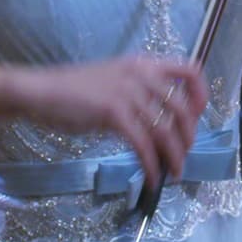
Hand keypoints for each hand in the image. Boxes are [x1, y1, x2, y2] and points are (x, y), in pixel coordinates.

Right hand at [11, 57, 207, 189]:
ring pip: (164, 129)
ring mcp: (127, 92)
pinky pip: (142, 143)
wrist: (42, 92)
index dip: (200, 95)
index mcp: (144, 64)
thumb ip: (141, 92)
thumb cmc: (75, 90)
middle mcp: (140, 74)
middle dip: (187, 137)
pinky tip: (150, 177)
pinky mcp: (113, 113)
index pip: (190, 70)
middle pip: (181, 108)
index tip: (197, 118)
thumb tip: (165, 122)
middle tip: (183, 156)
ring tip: (173, 172)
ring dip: (173, 156)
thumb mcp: (115, 80)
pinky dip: (150, 164)